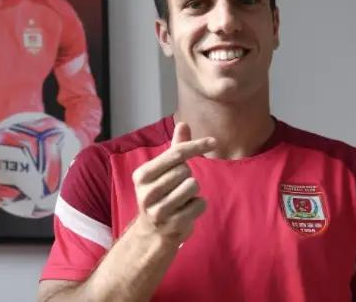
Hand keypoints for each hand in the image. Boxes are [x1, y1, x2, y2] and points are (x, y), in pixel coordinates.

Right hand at [131, 122, 214, 245]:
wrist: (152, 232)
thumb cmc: (161, 194)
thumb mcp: (163, 170)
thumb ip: (175, 148)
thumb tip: (183, 123)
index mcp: (142, 175)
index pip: (175, 153)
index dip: (196, 145)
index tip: (214, 141)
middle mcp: (147, 192)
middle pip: (185, 170)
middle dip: (187, 175)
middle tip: (177, 186)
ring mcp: (159, 210)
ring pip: (193, 186)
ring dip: (193, 191)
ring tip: (181, 199)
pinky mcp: (174, 224)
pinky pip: (200, 203)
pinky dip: (198, 205)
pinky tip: (186, 210)